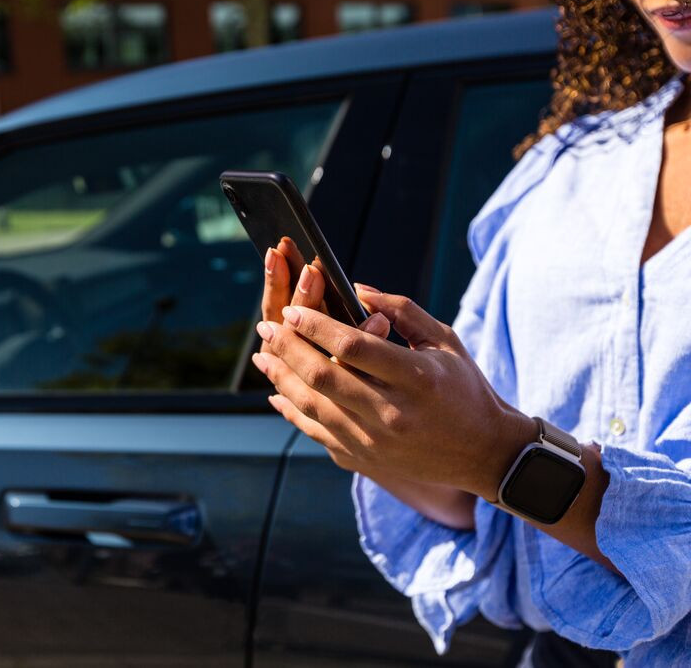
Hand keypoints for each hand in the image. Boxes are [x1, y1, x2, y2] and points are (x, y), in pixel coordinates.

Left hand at [252, 285, 535, 500]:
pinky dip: (292, 411)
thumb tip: (355, 289)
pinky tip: (277, 392)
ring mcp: (374, 442)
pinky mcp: (362, 459)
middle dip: (288, 348)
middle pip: (324, 377)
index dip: (316, 325)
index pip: (354, 347)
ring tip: (263, 355)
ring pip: (312, 407)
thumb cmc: (465, 388)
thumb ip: (401, 310)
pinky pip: (316, 433)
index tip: (292, 309)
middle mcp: (392, 414)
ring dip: (281, 377)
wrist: (484, 454)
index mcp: (417, 378)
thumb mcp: (444, 340)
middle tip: (267, 326)